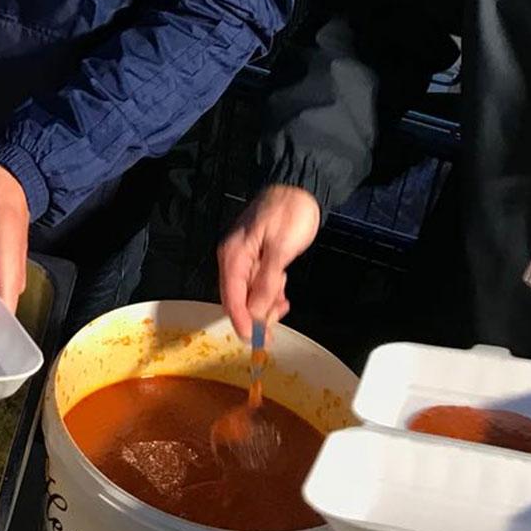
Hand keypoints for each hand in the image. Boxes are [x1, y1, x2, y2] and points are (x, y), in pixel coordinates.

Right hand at [217, 184, 321, 339]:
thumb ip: (267, 282)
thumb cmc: (290, 213)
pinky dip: (268, 294)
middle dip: (255, 316)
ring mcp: (243, 258)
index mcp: (234, 255)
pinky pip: (256, 285)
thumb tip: (256, 313)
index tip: (254, 341)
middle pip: (237, 299)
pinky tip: (281, 295)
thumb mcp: (281, 249)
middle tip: (275, 325)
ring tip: (283, 303)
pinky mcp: (255, 258)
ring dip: (264, 305)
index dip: (242, 322)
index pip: (231, 298)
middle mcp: (234, 259)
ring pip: (248, 294)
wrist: (299, 189)